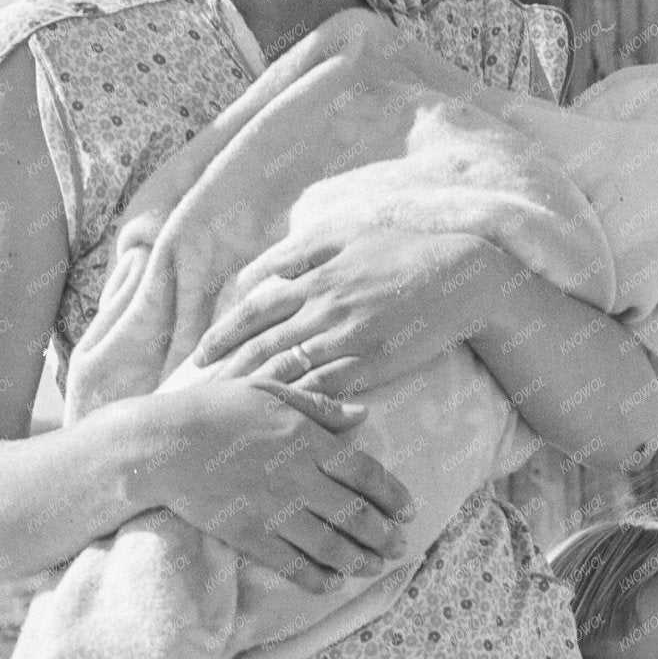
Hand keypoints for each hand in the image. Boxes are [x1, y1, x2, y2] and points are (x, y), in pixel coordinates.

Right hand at [159, 376, 415, 589]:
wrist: (161, 445)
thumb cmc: (213, 409)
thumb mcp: (269, 390)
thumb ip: (320, 406)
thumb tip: (364, 413)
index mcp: (306, 440)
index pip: (365, 472)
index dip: (393, 495)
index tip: (409, 510)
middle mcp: (298, 478)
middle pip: (356, 514)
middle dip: (384, 535)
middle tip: (400, 546)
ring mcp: (274, 511)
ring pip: (330, 545)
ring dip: (358, 560)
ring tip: (373, 567)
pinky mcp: (250, 536)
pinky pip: (292, 565)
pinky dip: (317, 578)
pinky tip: (332, 584)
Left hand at [190, 229, 498, 397]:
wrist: (461, 279)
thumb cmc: (405, 253)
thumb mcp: (348, 235)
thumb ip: (301, 251)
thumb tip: (258, 272)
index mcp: (314, 277)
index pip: (254, 310)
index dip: (223, 335)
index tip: (199, 357)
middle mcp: (322, 307)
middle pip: (260, 345)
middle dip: (225, 372)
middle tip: (196, 395)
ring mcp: (344, 337)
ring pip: (285, 370)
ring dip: (252, 393)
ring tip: (225, 415)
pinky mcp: (369, 363)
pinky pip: (322, 388)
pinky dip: (296, 405)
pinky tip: (276, 423)